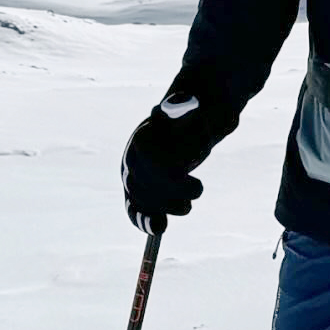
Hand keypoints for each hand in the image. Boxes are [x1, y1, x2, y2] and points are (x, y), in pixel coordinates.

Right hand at [121, 73, 236, 233]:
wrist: (183, 126)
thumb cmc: (188, 118)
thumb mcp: (190, 108)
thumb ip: (185, 106)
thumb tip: (184, 101)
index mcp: (142, 139)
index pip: (152, 166)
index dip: (174, 181)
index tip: (197, 188)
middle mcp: (131, 160)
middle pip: (143, 186)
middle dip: (172, 195)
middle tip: (198, 193)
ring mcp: (131, 177)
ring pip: (140, 200)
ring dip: (164, 208)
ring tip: (187, 207)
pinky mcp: (136, 192)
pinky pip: (134, 209)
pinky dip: (143, 221)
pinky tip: (157, 228)